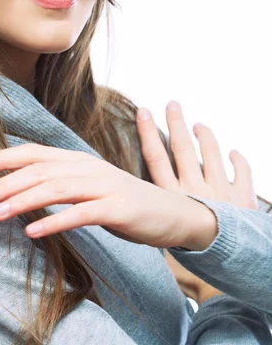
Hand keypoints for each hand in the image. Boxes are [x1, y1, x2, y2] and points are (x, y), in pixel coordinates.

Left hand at [0, 143, 214, 248]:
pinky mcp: (117, 208)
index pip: (34, 153)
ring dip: (22, 201)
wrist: (170, 212)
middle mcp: (87, 167)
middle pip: (39, 171)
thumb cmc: (121, 200)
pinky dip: (55, 222)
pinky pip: (81, 214)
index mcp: (77, 159)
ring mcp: (103, 186)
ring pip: (55, 188)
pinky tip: (34, 232)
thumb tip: (19, 187)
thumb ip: (58, 180)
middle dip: (4, 183)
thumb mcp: (87, 185)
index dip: (3, 157)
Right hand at [137, 100, 258, 303]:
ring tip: (199, 125)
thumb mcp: (160, 235)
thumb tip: (123, 198)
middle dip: (176, 123)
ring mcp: (220, 192)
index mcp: (172, 197)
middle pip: (183, 149)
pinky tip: (234, 151)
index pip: (155, 158)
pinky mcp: (243, 200)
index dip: (147, 132)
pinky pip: (244, 174)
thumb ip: (148, 213)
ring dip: (205, 136)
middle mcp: (195, 190)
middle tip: (172, 104)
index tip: (143, 111)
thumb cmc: (192, 255)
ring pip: (212, 155)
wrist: (230, 265)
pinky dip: (239, 161)